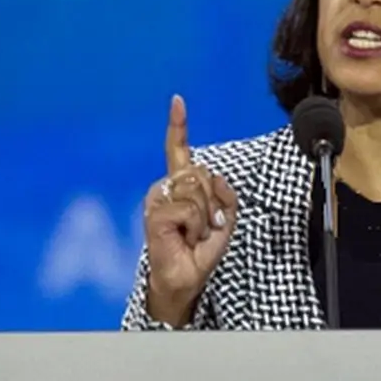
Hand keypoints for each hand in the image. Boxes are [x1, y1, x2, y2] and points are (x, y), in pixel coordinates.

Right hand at [143, 95, 237, 325]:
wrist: (185, 280)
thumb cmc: (200, 251)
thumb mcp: (225, 220)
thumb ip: (226, 195)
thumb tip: (214, 174)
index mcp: (181, 185)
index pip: (178, 150)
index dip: (178, 126)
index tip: (177, 101)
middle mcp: (165, 188)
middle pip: (201, 173)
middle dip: (213, 202)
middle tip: (204, 226)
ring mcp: (157, 200)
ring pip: (197, 189)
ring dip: (206, 217)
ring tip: (194, 234)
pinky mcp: (155, 214)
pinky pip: (190, 208)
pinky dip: (197, 226)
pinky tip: (186, 238)